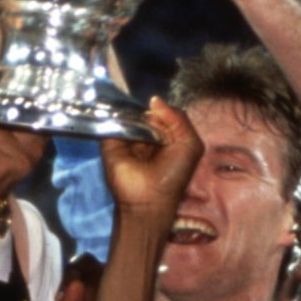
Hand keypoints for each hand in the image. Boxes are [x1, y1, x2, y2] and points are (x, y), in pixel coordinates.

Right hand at [99, 97, 202, 215]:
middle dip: (147, 110)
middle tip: (148, 116)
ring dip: (131, 112)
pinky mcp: (110, 141)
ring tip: (135, 118)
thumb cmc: (173, 176)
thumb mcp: (190, 144)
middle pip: (145, 111)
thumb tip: (155, 100)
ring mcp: (127, 137)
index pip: (162, 112)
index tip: (159, 108)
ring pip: (128, 114)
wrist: (148, 201)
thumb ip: (178, 118)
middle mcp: (146, 134)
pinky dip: (115, 117)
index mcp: (166, 135)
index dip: (162, 108)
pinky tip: (121, 117)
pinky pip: (111, 122)